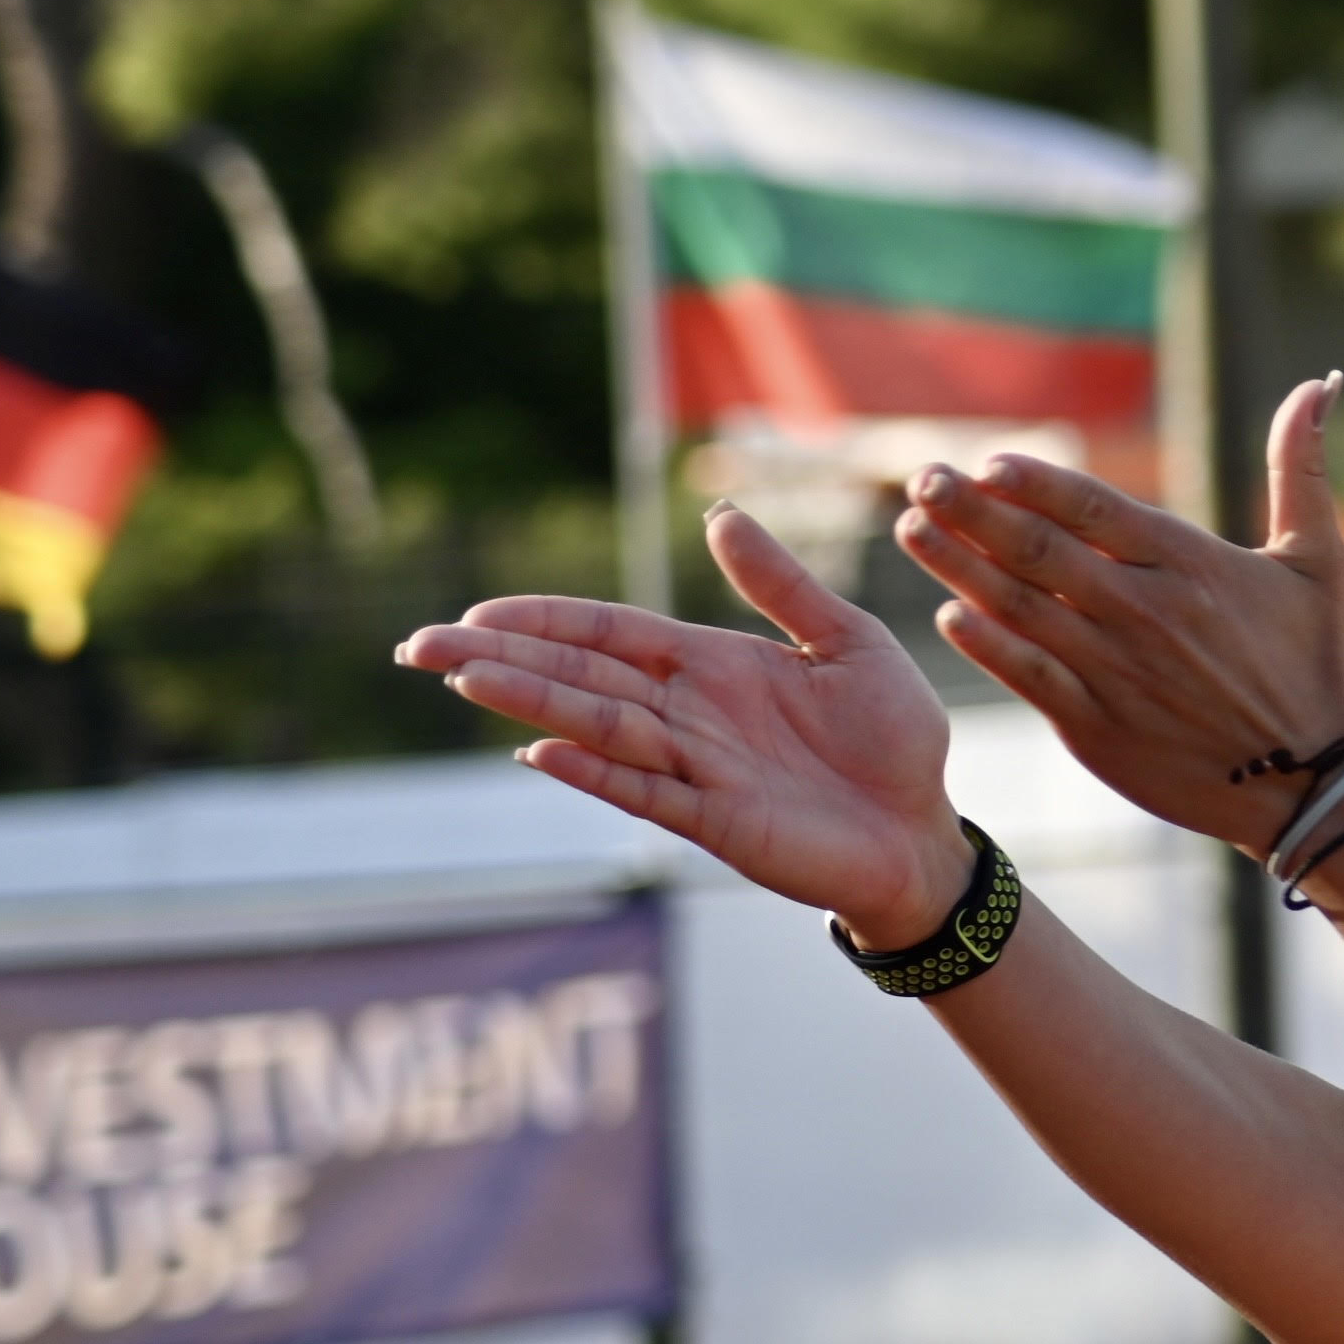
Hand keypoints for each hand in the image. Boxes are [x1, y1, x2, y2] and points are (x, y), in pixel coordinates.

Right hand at [396, 506, 969, 945]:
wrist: (923, 832)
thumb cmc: (893, 737)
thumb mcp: (848, 640)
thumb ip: (781, 583)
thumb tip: (718, 512)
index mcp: (714, 665)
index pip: (611, 633)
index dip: (546, 622)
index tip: (477, 614)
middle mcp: (690, 714)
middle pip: (581, 677)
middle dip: (503, 659)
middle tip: (421, 646)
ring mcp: (697, 768)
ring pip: (598, 727)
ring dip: (531, 704)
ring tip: (464, 679)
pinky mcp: (717, 820)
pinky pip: (644, 791)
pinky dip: (594, 773)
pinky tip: (540, 753)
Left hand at [892, 376, 1343, 848]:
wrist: (1305, 782)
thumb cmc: (1309, 662)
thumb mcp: (1318, 559)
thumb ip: (1302, 467)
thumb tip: (1320, 381)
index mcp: (1190, 565)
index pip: (1096, 509)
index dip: (1038, 482)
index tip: (988, 461)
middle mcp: (1144, 612)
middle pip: (1041, 551)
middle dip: (973, 511)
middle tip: (923, 477)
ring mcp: (1115, 670)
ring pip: (1020, 608)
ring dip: (959, 566)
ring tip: (912, 529)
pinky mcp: (1095, 727)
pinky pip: (1027, 675)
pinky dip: (985, 645)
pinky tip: (948, 615)